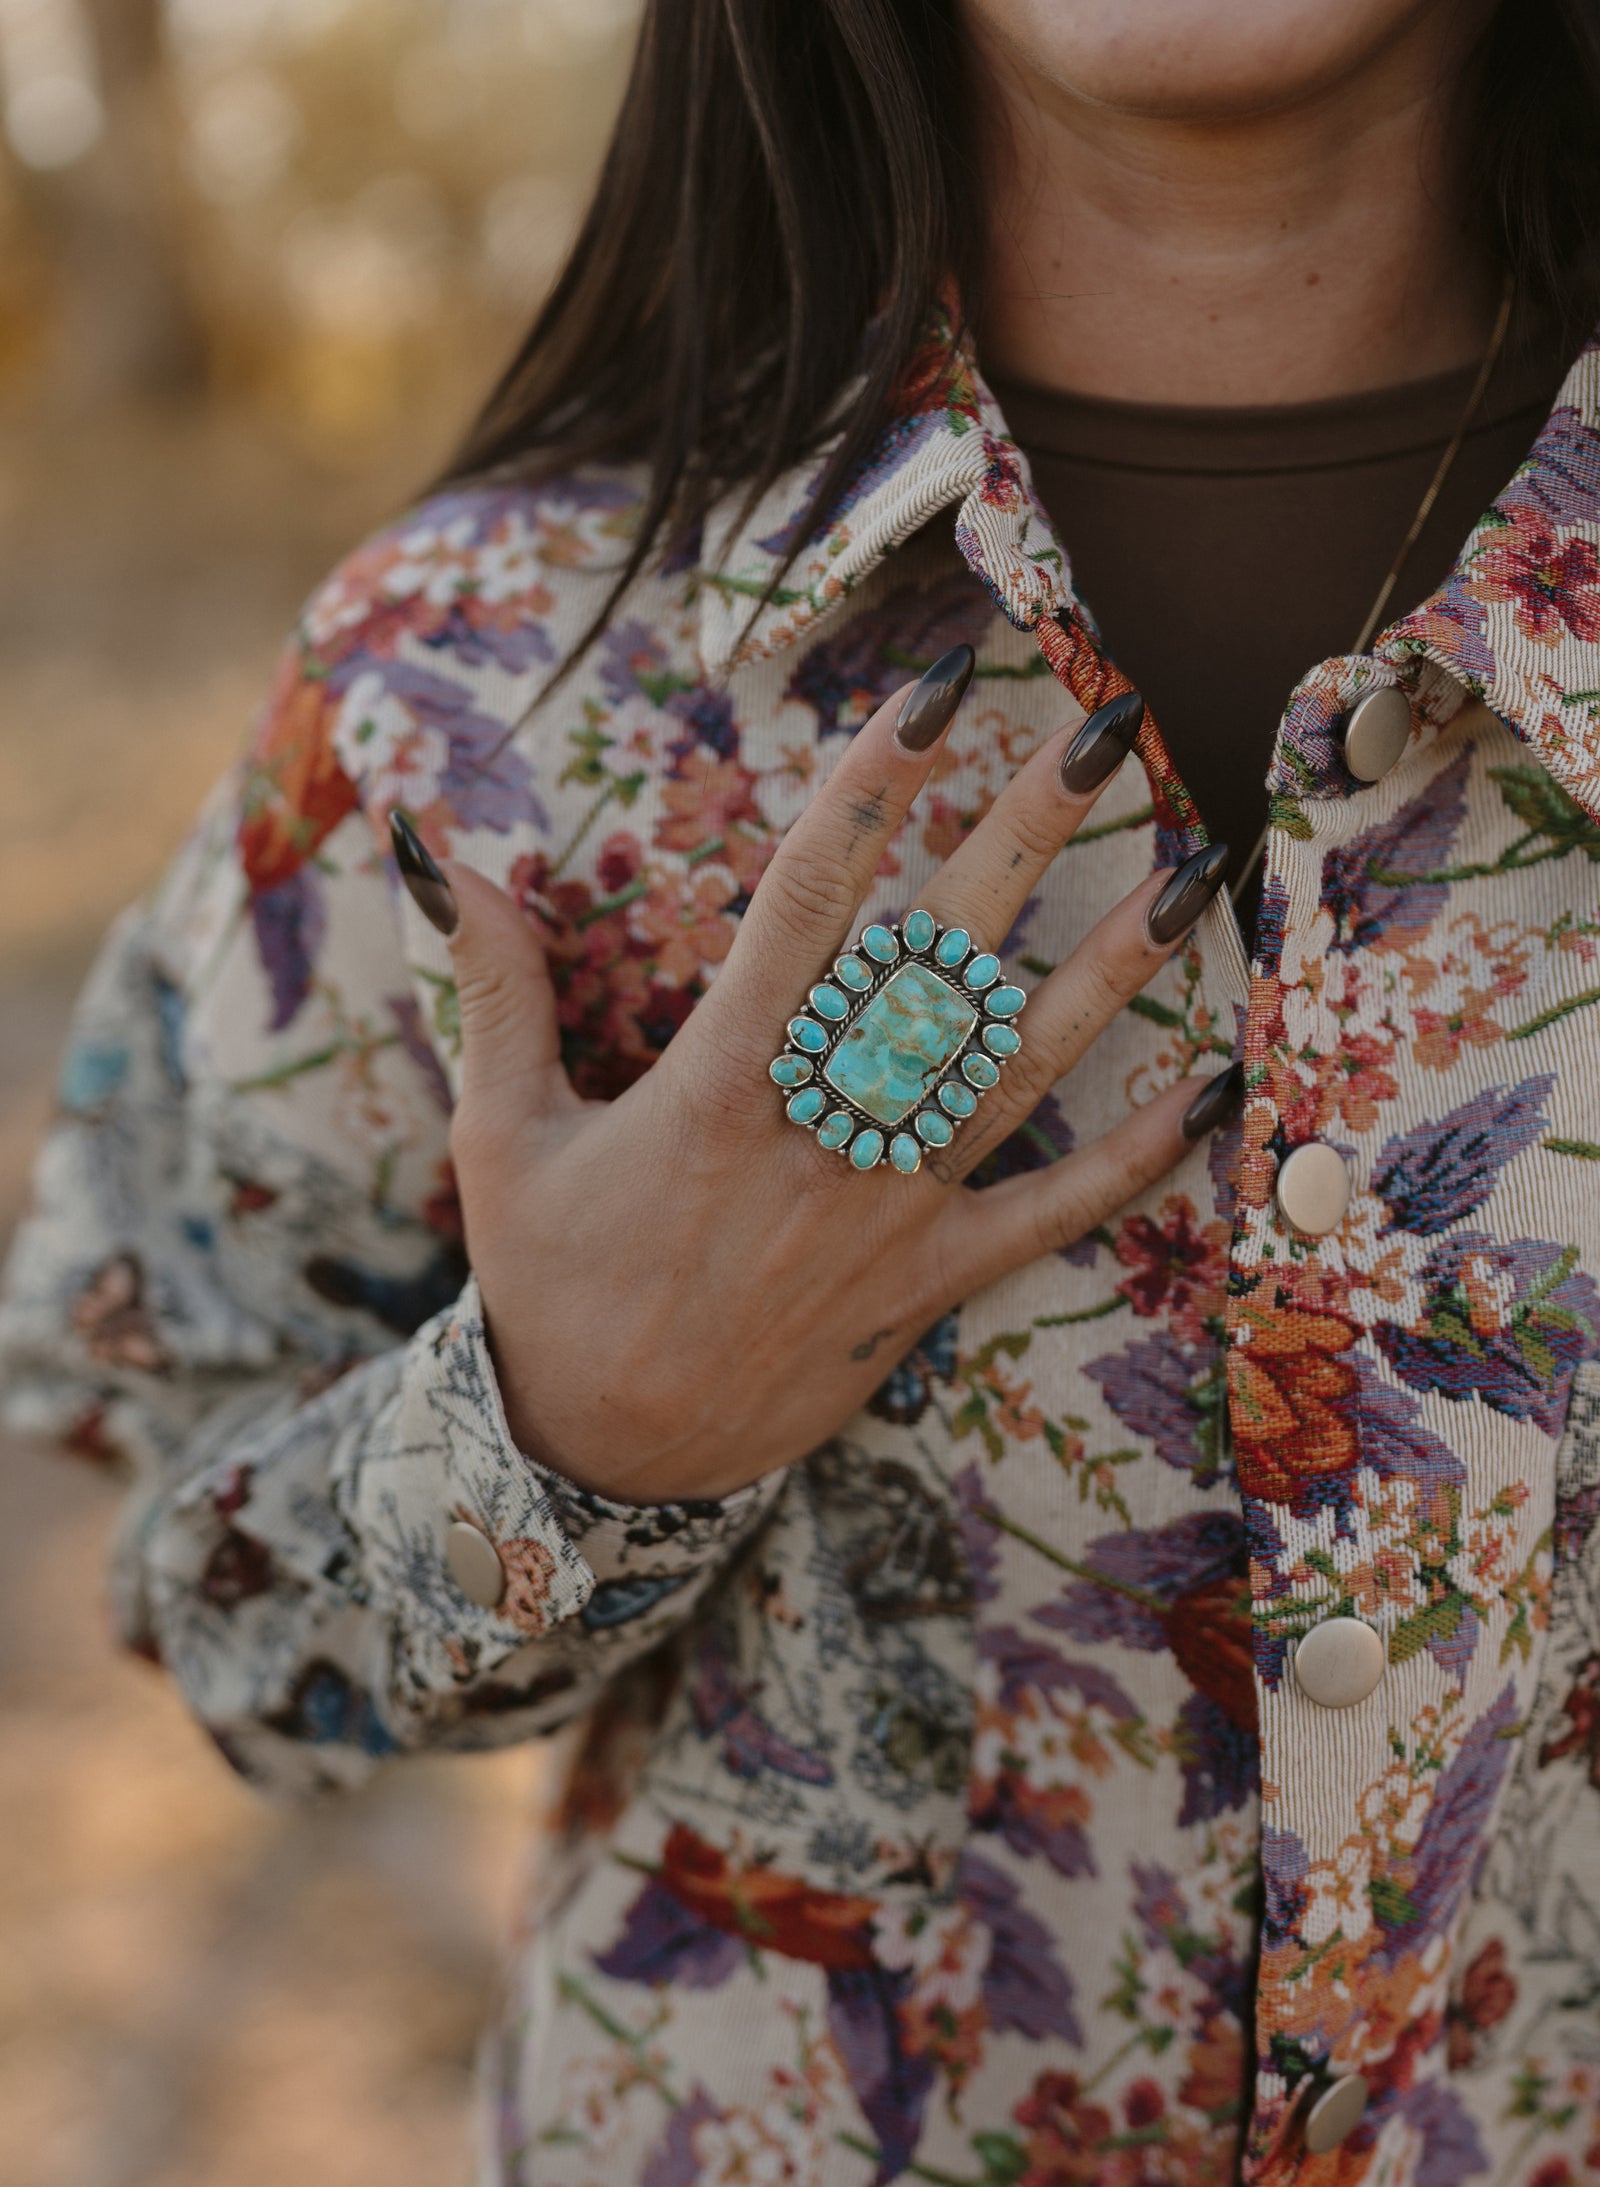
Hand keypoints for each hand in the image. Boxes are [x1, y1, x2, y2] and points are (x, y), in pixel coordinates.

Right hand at [390, 651, 1238, 1501]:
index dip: (872, 791)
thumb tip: (441, 853)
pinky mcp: (930, 1289)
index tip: (935, 693)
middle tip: (1101, 726)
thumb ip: (495, 990)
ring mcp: (889, 1218)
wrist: (607, 1462)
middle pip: (935, 966)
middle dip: (1020, 840)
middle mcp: (819, 1143)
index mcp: (713, 1092)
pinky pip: (1049, 1218)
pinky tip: (1217, 1086)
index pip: (804, 909)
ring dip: (1109, 974)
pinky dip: (1136, 1161)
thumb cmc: (552, 1287)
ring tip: (1192, 872)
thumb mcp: (501, 1138)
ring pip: (1015, 1076)